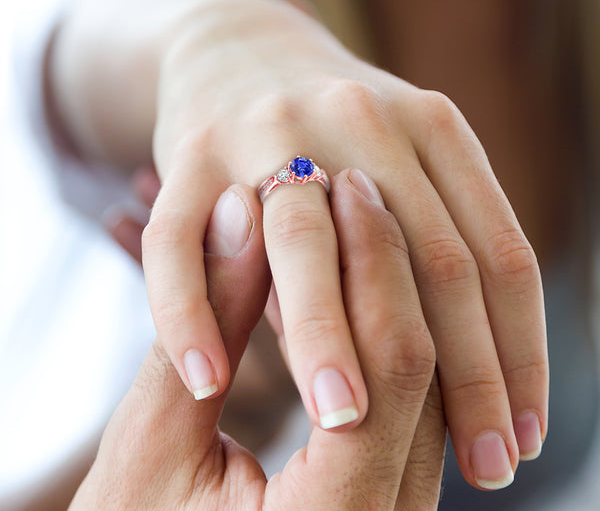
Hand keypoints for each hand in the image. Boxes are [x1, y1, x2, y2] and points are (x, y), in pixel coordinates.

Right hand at [76, 171, 444, 510]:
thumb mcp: (147, 443)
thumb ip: (206, 327)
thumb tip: (241, 213)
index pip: (387, 366)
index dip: (367, 262)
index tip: (341, 188)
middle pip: (416, 372)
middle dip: (385, 266)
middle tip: (353, 189)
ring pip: (421, 385)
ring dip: (388, 296)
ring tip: (354, 221)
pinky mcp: (381, 504)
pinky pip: (406, 407)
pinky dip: (380, 335)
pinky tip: (352, 284)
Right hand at [140, 0, 546, 489]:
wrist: (234, 48)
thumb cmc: (324, 130)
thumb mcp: (395, 157)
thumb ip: (424, 239)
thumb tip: (459, 366)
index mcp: (427, 123)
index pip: (497, 256)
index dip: (518, 354)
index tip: (523, 434)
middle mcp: (357, 116)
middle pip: (427, 259)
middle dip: (462, 376)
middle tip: (482, 466)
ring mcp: (265, 131)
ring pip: (304, 252)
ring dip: (327, 346)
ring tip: (349, 427)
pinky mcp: (188, 154)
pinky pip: (180, 246)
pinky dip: (189, 314)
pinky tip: (209, 381)